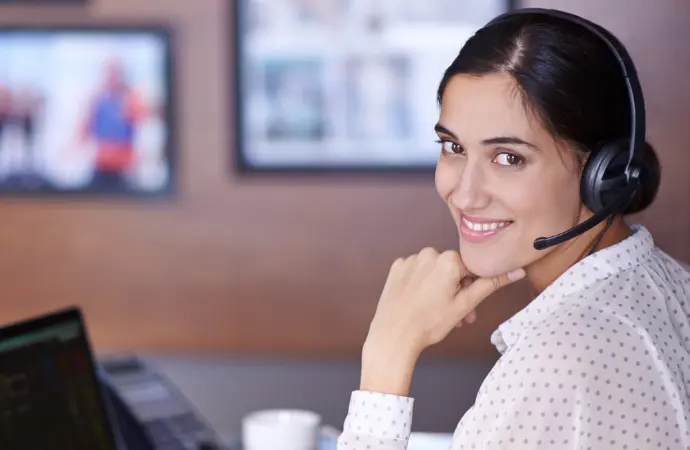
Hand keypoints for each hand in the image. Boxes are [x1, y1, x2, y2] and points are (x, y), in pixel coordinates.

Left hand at [360, 247, 524, 394]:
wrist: (393, 336)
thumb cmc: (428, 324)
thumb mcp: (465, 306)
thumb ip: (491, 284)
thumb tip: (517, 271)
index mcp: (448, 260)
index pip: (472, 268)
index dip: (472, 288)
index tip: (468, 305)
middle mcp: (428, 253)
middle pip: (453, 269)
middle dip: (457, 290)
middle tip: (456, 315)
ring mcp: (410, 260)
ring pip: (434, 270)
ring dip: (440, 288)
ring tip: (437, 312)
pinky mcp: (397, 267)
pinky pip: (417, 272)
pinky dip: (421, 284)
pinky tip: (419, 302)